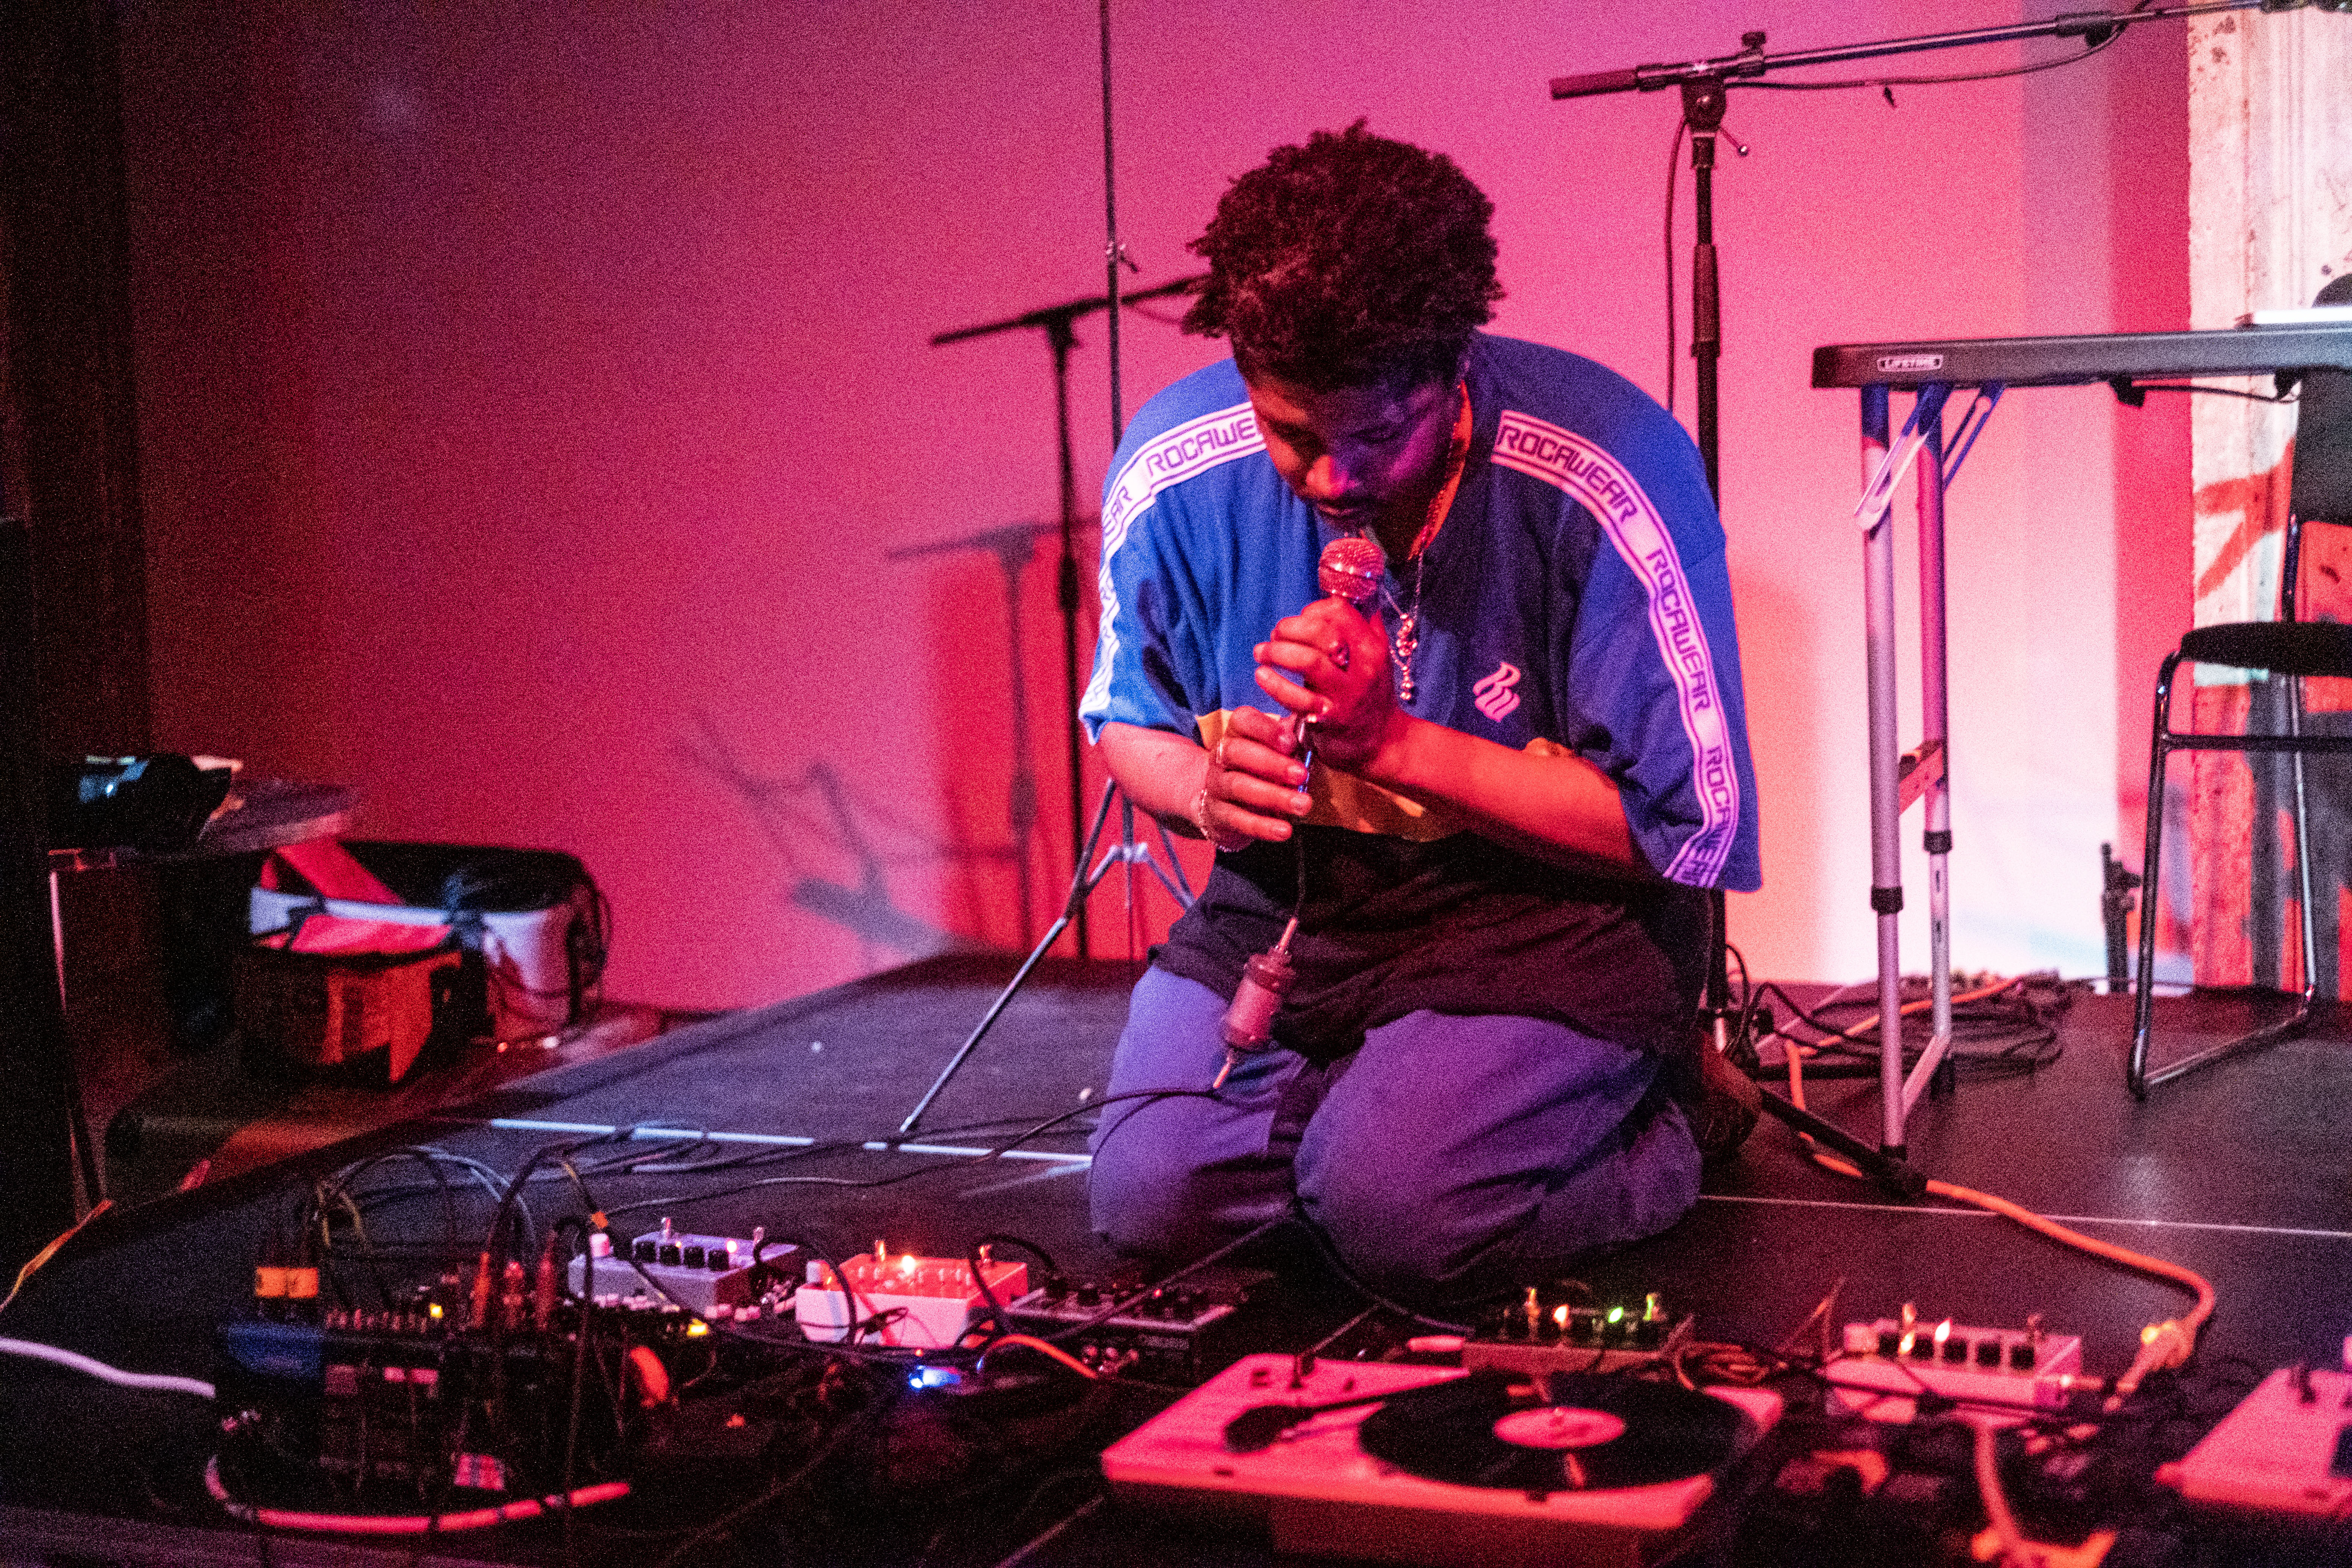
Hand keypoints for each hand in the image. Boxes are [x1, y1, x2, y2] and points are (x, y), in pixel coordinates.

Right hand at [1193, 705, 1312, 849]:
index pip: (1242, 720)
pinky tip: (1284, 830)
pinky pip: (1237, 820)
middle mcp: (1221, 756)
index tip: (1291, 741)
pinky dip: (1262, 826)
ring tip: (1303, 805)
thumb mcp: (1278, 746)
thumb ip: (1297, 728)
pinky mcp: (1217, 815)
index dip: (1265, 728)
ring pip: (1238, 786)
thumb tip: (1324, 708)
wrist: (1222, 804)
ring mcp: (1216, 785)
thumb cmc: (1262, 768)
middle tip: (1302, 774)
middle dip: (1272, 763)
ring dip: (1272, 795)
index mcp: (1237, 733)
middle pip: (1237, 752)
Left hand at [1253, 598, 1403, 771]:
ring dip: (1277, 652)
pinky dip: (1274, 684)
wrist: (1383, 744)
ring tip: (1261, 653)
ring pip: (1308, 660)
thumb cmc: (1369, 698)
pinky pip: (1297, 697)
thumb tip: (1340, 598)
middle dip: (1289, 628)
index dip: (1310, 611)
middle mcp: (1363, 667)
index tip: (1298, 623)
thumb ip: (1361, 629)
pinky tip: (1263, 676)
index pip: (1338, 610)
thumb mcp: (1375, 659)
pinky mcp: (1330, 719)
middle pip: (1321, 631)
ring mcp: (1346, 693)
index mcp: (1372, 646)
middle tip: (1274, 636)